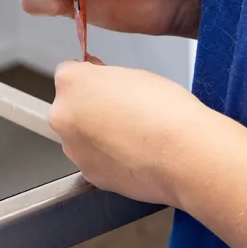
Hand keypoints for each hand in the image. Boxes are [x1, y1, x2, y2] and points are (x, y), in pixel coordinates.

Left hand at [50, 61, 205, 206]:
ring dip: (98, 136)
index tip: (103, 84)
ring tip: (133, 138)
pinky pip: (95, 161)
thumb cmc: (166, 112)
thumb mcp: (135, 75)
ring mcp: (73, 147)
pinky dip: (108, 159)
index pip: (69, 73)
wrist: (184, 155)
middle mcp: (63, 115)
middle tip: (122, 114)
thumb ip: (106, 78)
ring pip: (81, 137)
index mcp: (71, 82)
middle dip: (90, 109)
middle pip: (70, 107)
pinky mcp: (88, 174)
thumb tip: (102, 84)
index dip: (91, 78)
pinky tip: (133, 156)